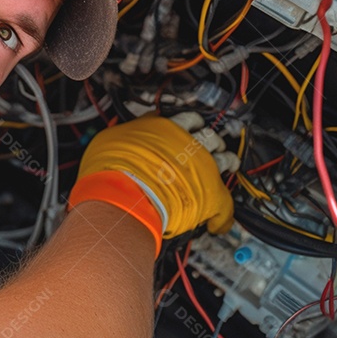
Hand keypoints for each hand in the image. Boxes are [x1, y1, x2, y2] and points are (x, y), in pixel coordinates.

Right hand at [70, 113, 235, 254]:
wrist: (122, 197)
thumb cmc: (111, 170)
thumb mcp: (110, 140)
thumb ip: (127, 136)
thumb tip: (124, 139)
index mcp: (164, 128)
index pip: (186, 118)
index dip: (189, 124)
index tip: (190, 127)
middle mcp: (186, 143)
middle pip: (209, 134)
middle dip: (210, 139)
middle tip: (209, 145)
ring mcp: (202, 167)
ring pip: (225, 159)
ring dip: (225, 162)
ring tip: (226, 165)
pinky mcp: (211, 194)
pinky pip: (225, 204)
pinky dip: (222, 214)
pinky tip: (219, 219)